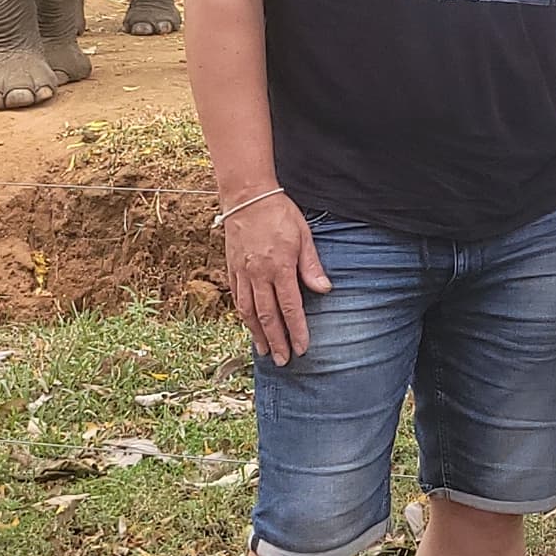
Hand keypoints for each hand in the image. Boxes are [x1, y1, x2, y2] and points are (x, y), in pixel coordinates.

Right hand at [221, 193, 327, 363]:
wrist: (247, 196)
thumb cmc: (279, 213)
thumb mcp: (303, 235)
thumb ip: (311, 266)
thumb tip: (324, 290)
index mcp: (279, 267)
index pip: (290, 307)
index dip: (297, 330)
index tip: (303, 348)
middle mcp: (258, 274)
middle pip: (267, 316)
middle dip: (277, 341)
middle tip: (284, 360)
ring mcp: (242, 273)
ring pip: (248, 312)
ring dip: (258, 334)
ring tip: (265, 351)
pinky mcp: (231, 268)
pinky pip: (237, 298)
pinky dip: (244, 316)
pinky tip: (250, 326)